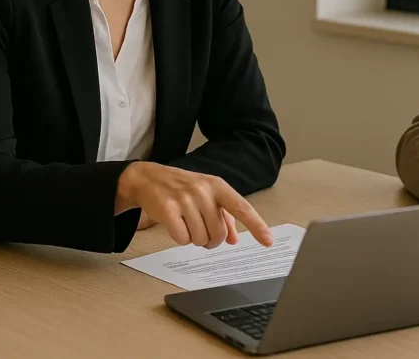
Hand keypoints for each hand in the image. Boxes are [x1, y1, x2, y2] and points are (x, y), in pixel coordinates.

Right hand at [115, 162, 272, 248]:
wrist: (149, 178)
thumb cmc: (182, 188)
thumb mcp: (207, 196)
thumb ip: (224, 217)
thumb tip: (234, 239)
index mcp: (218, 186)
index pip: (242, 207)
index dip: (257, 225)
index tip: (268, 241)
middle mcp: (204, 191)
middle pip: (218, 234)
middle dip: (211, 240)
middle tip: (202, 231)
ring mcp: (185, 199)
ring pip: (200, 239)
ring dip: (195, 239)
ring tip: (187, 224)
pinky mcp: (168, 209)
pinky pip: (182, 239)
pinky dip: (180, 238)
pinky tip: (176, 225)